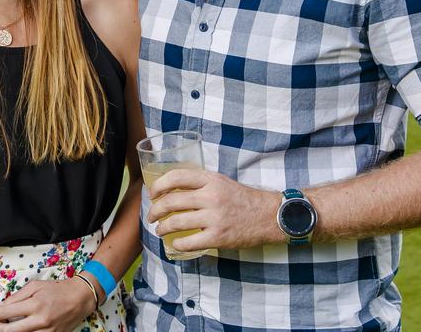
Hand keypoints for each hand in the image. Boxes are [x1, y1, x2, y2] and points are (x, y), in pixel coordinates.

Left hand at [0, 278, 95, 331]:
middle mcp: (40, 320)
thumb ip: (17, 296)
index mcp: (35, 304)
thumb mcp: (36, 286)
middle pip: (10, 330)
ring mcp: (47, 331)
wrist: (79, 298)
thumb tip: (3, 305)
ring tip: (7, 327)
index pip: (7, 312)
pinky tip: (20, 330)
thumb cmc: (58, 290)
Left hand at [146, 168, 281, 250]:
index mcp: (211, 180)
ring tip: (160, 230)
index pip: (176, 177)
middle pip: (172, 201)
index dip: (159, 185)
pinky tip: (175, 244)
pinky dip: (177, 244)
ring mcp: (214, 218)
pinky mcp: (218, 237)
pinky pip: (189, 242)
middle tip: (152, 216)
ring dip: (162, 228)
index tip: (152, 194)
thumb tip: (174, 189)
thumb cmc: (243, 199)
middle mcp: (211, 197)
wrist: (269, 216)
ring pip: (177, 222)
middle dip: (156, 210)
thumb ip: (201, 183)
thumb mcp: (222, 182)